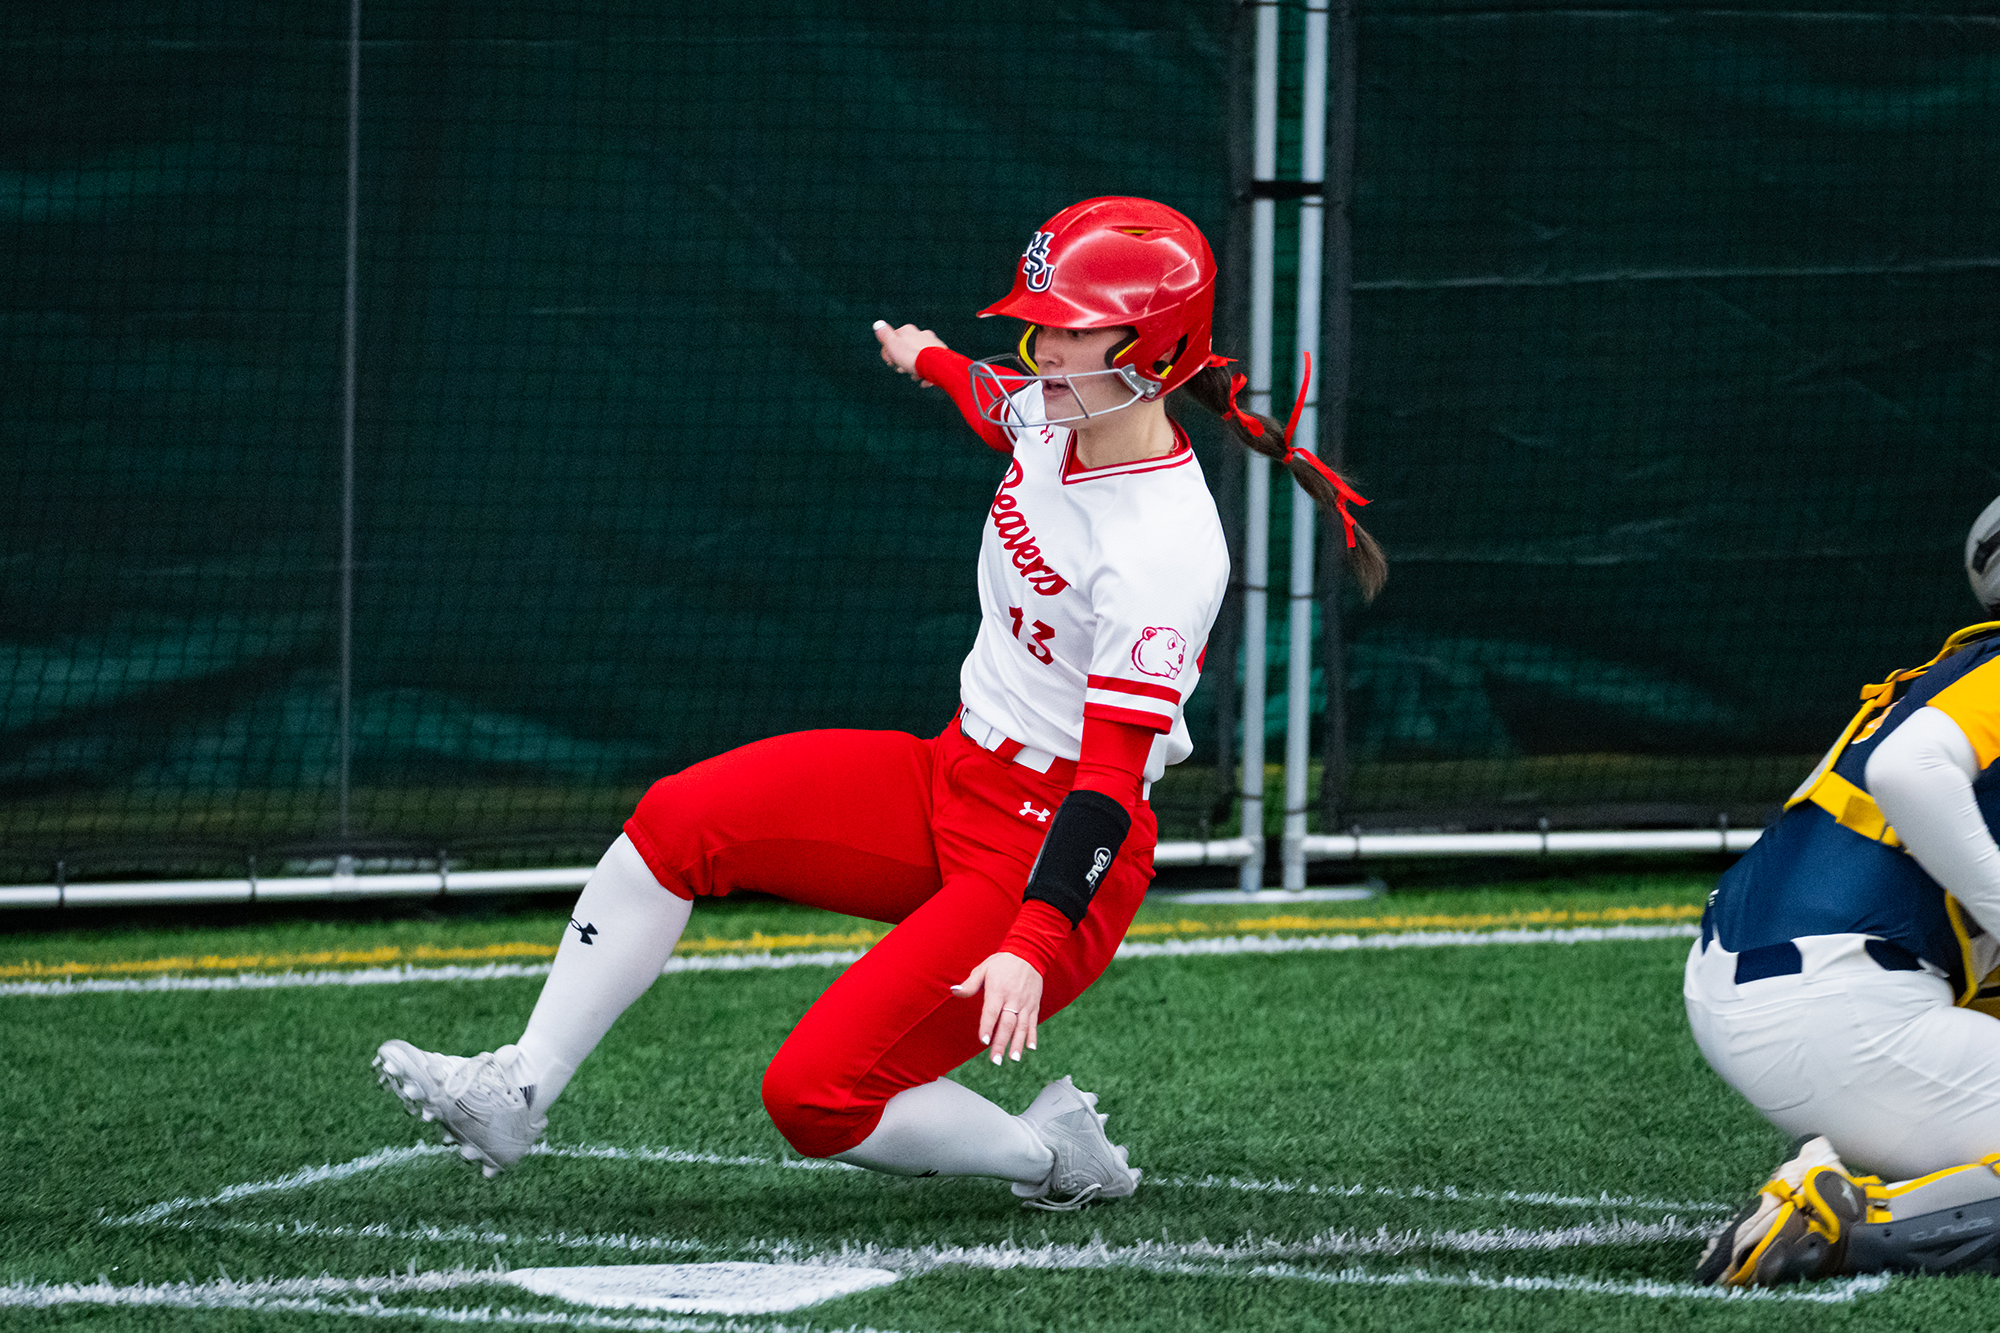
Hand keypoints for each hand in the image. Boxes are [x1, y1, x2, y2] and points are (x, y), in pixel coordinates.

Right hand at [873, 320, 946, 383]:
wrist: (935, 365)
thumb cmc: (911, 356)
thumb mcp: (892, 345)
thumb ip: (885, 334)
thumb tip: (878, 324)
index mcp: (908, 331)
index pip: (894, 340)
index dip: (889, 353)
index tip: (890, 362)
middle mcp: (922, 334)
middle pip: (907, 349)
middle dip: (902, 362)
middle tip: (902, 370)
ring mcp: (933, 344)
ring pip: (919, 358)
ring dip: (915, 369)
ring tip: (915, 377)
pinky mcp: (943, 355)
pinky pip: (932, 365)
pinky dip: (927, 373)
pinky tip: (925, 381)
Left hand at [951, 950, 1042, 1064]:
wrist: (1028, 953)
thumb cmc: (1002, 962)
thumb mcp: (983, 969)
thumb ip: (970, 984)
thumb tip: (954, 991)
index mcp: (998, 990)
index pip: (992, 1012)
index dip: (988, 1027)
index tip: (984, 1042)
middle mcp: (1013, 999)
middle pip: (1007, 1024)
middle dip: (1001, 1043)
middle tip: (995, 1060)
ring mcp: (1025, 1003)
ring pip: (1022, 1026)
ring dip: (1017, 1043)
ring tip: (1013, 1058)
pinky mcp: (1034, 1005)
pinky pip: (1034, 1022)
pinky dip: (1032, 1035)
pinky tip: (1031, 1048)